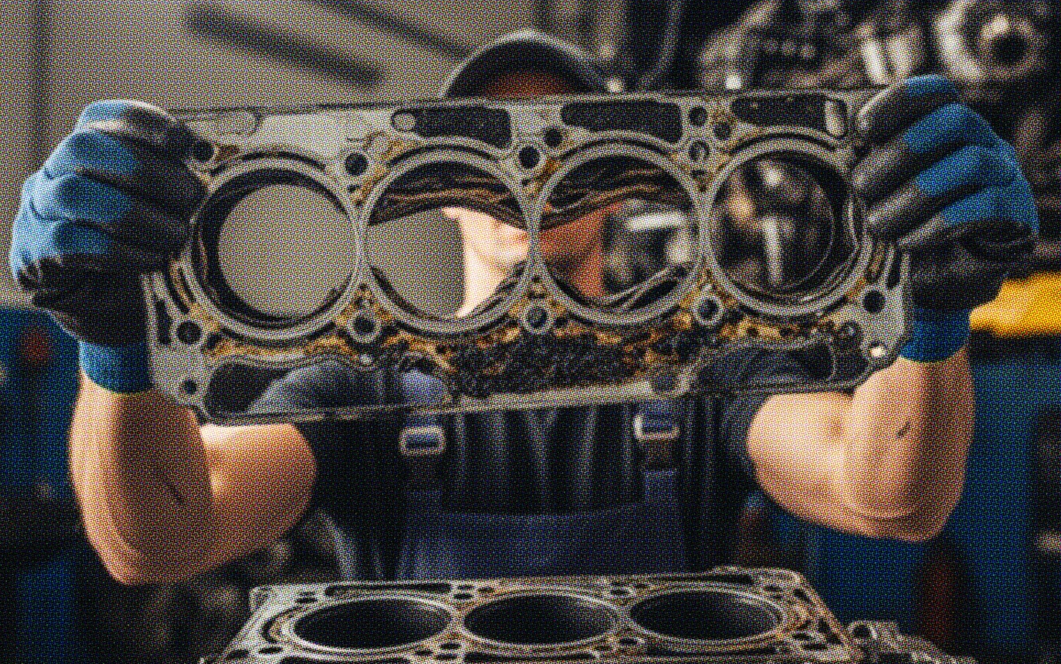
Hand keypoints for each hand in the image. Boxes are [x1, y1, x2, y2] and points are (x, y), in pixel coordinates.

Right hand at [9, 101, 203, 390]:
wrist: (112, 308)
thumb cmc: (144, 247)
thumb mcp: (166, 212)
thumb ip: (181, 188)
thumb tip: (222, 167)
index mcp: (90, 151)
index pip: (105, 117)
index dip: (146, 124)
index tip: (186, 143)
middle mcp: (57, 173)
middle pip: (84, 146)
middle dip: (144, 167)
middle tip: (191, 194)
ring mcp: (40, 211)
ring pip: (75, 194)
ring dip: (135, 214)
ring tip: (176, 234)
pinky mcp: (35, 253)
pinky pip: (69, 243)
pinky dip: (117, 250)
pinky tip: (151, 259)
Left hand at [852, 75, 1037, 360]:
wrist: (935, 284)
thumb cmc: (904, 228)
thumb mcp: (876, 196)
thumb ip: (861, 164)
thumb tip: (831, 127)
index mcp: (950, 131)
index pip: (937, 93)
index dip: (900, 101)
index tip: (861, 127)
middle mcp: (984, 145)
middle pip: (956, 120)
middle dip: (901, 151)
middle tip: (859, 185)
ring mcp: (1006, 178)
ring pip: (970, 164)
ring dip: (914, 194)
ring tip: (877, 224)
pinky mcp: (1017, 217)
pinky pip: (987, 207)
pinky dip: (940, 224)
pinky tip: (907, 242)